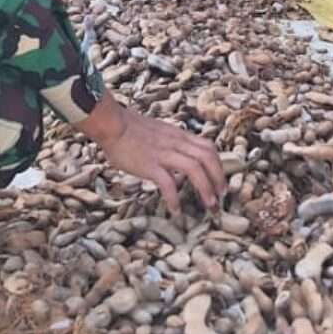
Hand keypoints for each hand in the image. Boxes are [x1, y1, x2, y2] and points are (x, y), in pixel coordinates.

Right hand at [85, 99, 224, 217]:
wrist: (112, 124)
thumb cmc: (131, 129)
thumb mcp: (160, 131)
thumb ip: (172, 142)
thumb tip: (179, 158)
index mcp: (179, 135)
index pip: (208, 147)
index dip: (218, 165)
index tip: (220, 180)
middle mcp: (176, 143)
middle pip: (207, 158)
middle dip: (218, 178)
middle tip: (220, 196)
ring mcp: (163, 153)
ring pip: (194, 169)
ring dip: (205, 188)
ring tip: (209, 204)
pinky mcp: (150, 165)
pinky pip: (168, 183)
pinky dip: (174, 198)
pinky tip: (175, 210)